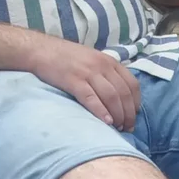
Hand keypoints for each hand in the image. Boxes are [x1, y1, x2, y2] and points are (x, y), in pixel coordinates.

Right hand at [23, 33, 139, 130]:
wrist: (41, 50)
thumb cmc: (67, 57)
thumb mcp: (93, 59)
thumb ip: (107, 73)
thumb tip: (120, 96)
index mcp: (109, 61)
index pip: (132, 84)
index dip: (136, 103)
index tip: (133, 116)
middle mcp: (102, 66)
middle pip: (124, 93)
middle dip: (128, 114)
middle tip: (127, 128)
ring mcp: (87, 73)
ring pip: (111, 97)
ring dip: (118, 115)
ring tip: (117, 128)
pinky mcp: (73, 80)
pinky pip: (91, 98)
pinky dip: (101, 111)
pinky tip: (105, 122)